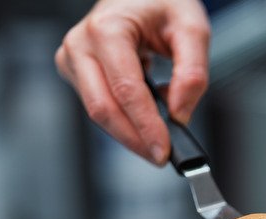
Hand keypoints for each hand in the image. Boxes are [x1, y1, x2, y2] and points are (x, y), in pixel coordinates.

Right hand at [55, 0, 210, 165]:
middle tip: (162, 156)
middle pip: (103, 108)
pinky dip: (125, 119)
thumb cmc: (162, 3)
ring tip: (160, 134)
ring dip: (130, 132)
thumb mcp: (192, 28)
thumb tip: (180, 113)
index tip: (164, 151)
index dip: (145, 126)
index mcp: (107, 29)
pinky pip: (99, 107)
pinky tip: (146, 115)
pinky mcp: (75, 72)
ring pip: (98, 113)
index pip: (125, 90)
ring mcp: (73, 58)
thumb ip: (192, 72)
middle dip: (134, 139)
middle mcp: (81, 43)